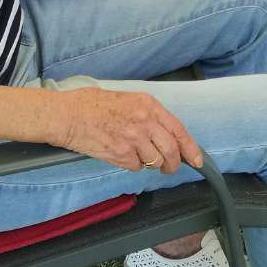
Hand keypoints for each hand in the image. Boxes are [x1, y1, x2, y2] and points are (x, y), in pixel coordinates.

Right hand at [58, 87, 201, 174]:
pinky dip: (132, 165)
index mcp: (148, 105)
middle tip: (169, 167)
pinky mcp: (121, 154)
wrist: (69, 115)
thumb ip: (147, 114)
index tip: (197, 160)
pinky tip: (121, 155)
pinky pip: (137, 167)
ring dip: (151, 164)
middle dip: (173, 164)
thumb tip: (164, 133)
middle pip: (172, 150)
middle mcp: (145, 121)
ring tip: (138, 156)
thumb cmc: (93, 105)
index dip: (191, 148)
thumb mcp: (127, 99)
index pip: (179, 130)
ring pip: (156, 161)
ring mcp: (134, 139)